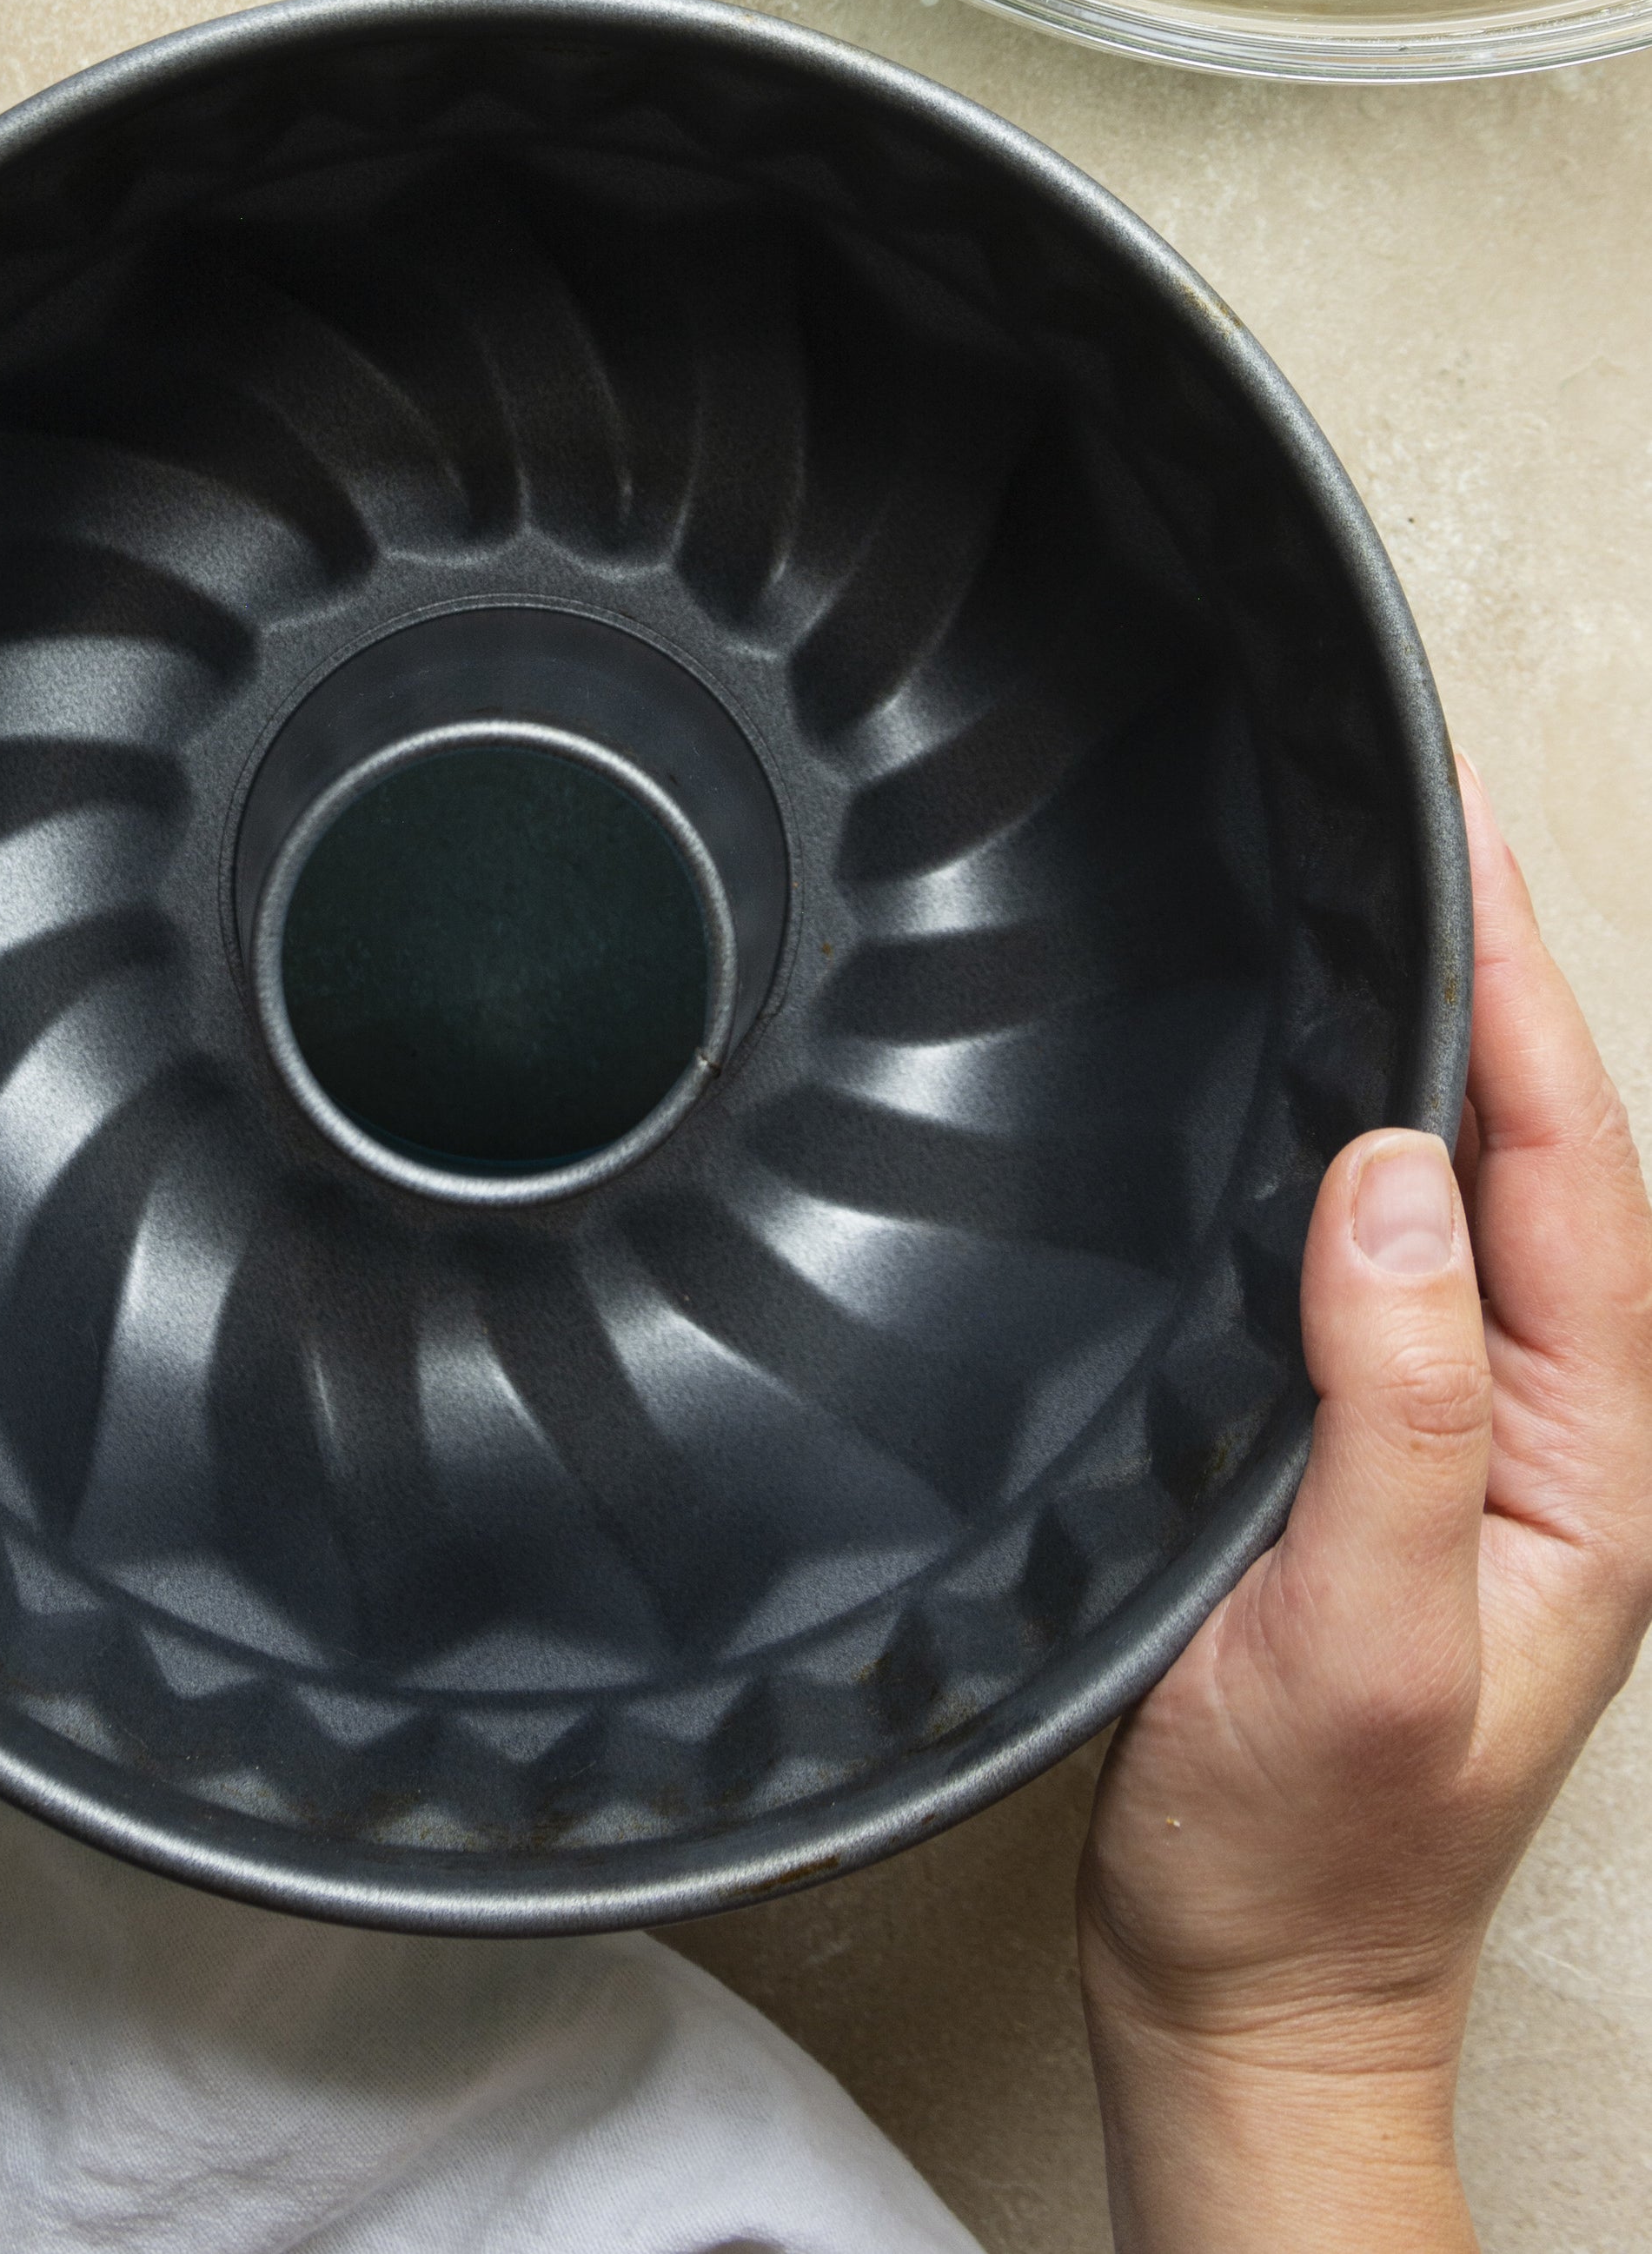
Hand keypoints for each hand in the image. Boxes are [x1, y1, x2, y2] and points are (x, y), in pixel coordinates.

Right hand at [1076, 757, 1651, 2253]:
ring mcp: (1463, 1460)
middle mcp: (1543, 1445)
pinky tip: (1321, 1121)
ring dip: (1441, 1061)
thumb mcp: (1366, 1637)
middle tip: (1434, 835)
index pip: (1566, 1178)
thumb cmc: (1307, 1856)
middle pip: (1538, 1168)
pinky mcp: (1377, 1477)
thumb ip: (1399, 1410)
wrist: (1246, 1993)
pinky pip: (1392, 1279)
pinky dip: (1367, 1166)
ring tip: (1395, 928)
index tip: (1466, 847)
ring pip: (1470, 1214)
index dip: (1520, 1001)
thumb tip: (1388, 1184)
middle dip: (1498, 990)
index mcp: (1583, 1469)